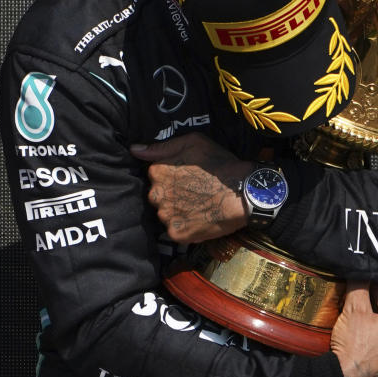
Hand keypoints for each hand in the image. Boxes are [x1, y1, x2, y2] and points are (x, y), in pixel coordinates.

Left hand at [130, 133, 252, 242]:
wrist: (242, 193)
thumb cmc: (220, 164)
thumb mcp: (193, 142)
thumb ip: (161, 147)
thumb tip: (134, 149)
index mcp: (157, 172)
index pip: (155, 175)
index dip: (172, 176)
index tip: (187, 177)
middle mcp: (156, 195)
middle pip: (158, 196)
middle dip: (172, 195)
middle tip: (194, 192)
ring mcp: (166, 216)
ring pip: (166, 214)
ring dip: (177, 211)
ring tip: (198, 206)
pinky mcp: (177, 234)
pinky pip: (175, 231)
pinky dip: (186, 226)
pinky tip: (200, 218)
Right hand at [330, 281, 377, 376]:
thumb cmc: (354, 350)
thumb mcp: (353, 310)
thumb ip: (358, 286)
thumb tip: (360, 273)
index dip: (366, 284)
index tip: (354, 283)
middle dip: (366, 305)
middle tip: (348, 304)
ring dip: (367, 323)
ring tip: (350, 324)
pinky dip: (368, 340)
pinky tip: (354, 341)